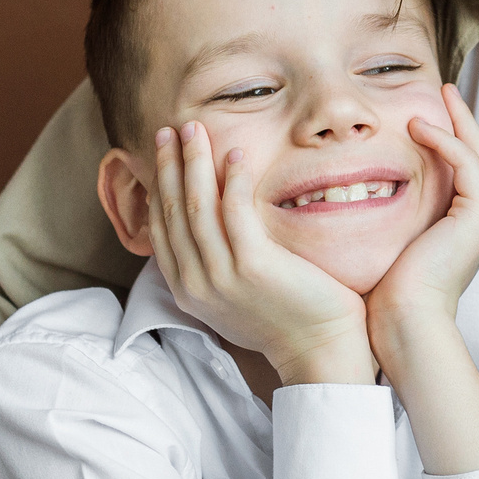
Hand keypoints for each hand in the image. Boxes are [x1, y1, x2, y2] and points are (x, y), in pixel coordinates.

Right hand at [149, 120, 375, 385]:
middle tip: (172, 129)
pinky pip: (234, 211)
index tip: (163, 152)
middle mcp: (196, 283)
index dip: (159, 185)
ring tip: (196, 128)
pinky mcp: (253, 266)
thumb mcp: (235, 294)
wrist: (319, 350)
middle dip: (169, 165)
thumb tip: (211, 229)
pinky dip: (231, 179)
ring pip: (196, 206)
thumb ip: (217, 264)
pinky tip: (236, 151)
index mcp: (188, 289)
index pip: (162, 227)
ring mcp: (221, 276)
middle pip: (173, 211)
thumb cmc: (285, 319)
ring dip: (194, 162)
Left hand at [367, 86, 478, 329]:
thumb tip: (343, 193)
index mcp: (460, 227)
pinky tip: (420, 127)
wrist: (404, 326)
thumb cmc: (385, 295)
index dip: (450, 137)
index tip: (427, 112)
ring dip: (460, 121)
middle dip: (464, 120)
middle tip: (445, 90)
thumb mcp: (383, 244)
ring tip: (442, 95)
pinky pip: (467, 166)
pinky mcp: (477, 219)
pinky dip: (447, 142)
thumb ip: (380, 216)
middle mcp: (478, 221)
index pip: (463, 170)